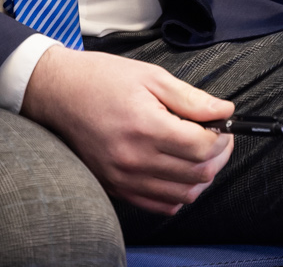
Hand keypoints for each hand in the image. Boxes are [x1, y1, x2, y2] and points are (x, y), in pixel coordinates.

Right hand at [20, 46, 235, 214]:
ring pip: (182, 194)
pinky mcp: (115, 187)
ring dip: (201, 176)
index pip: (202, 147)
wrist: (58, 93)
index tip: (224, 124)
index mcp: (145, 127)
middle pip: (198, 173)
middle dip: (218, 155)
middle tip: (218, 137)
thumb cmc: (101, 79)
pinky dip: (178, 193)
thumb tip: (224, 111)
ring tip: (201, 153)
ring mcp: (123, 178)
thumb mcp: (151, 76)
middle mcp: (134, 159)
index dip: (222, 137)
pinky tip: (179, 171)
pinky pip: (159, 205)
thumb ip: (191, 98)